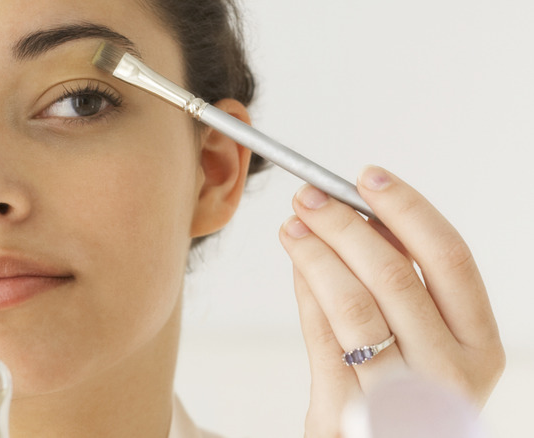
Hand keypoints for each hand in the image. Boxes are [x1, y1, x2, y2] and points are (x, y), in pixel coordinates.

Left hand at [278, 166, 503, 436]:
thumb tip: (362, 218)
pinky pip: (322, 335)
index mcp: (480, 346)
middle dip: (345, 224)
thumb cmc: (408, 396)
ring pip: (353, 302)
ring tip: (292, 225)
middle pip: (394, 273)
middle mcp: (450, 371)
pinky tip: (296, 264)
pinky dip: (306, 290)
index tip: (367, 176)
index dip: (406, 209)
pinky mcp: (349, 410)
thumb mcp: (427, 346)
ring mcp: (400, 395)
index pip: (450, 258)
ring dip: (316, 253)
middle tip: (310, 197)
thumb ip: (403, 288)